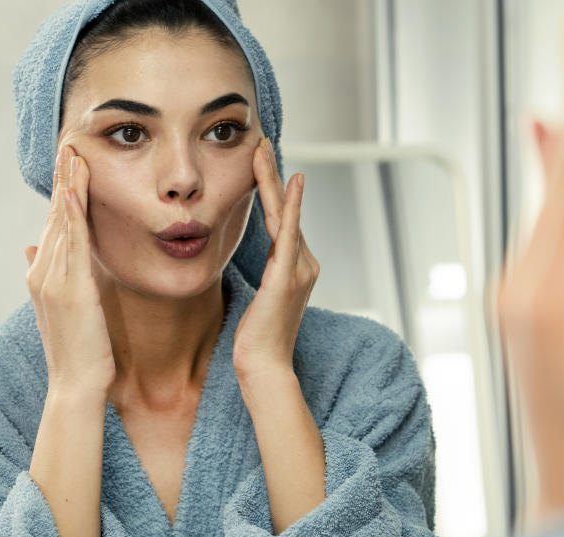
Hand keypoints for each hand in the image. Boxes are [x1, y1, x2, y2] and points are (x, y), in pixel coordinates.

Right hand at [25, 145, 114, 398]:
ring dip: (68, 187)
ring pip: (61, 224)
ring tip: (74, 156)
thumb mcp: (61, 308)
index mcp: (43, 275)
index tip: (69, 164)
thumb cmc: (76, 350)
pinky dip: (71, 217)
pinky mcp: (71, 289)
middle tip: (70, 145)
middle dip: (63, 180)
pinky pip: (71, 246)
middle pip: (55, 217)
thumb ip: (49, 276)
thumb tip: (30, 248)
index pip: (54, 225)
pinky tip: (74, 193)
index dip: (61, 193)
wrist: (75, 385)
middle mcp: (44, 273)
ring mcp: (54, 280)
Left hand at [232, 138, 319, 380]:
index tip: (261, 164)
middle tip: (261, 143)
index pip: (282, 221)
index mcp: (297, 268)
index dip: (272, 191)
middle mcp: (305, 264)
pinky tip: (291, 182)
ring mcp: (299, 269)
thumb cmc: (258, 340)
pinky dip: (290, 206)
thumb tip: (261, 265)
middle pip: (284, 211)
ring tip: (262, 150)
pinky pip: (288, 233)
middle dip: (272, 175)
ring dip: (272, 180)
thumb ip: (266, 277)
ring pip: (283, 215)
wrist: (264, 367)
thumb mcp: (261, 300)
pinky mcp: (287, 276)